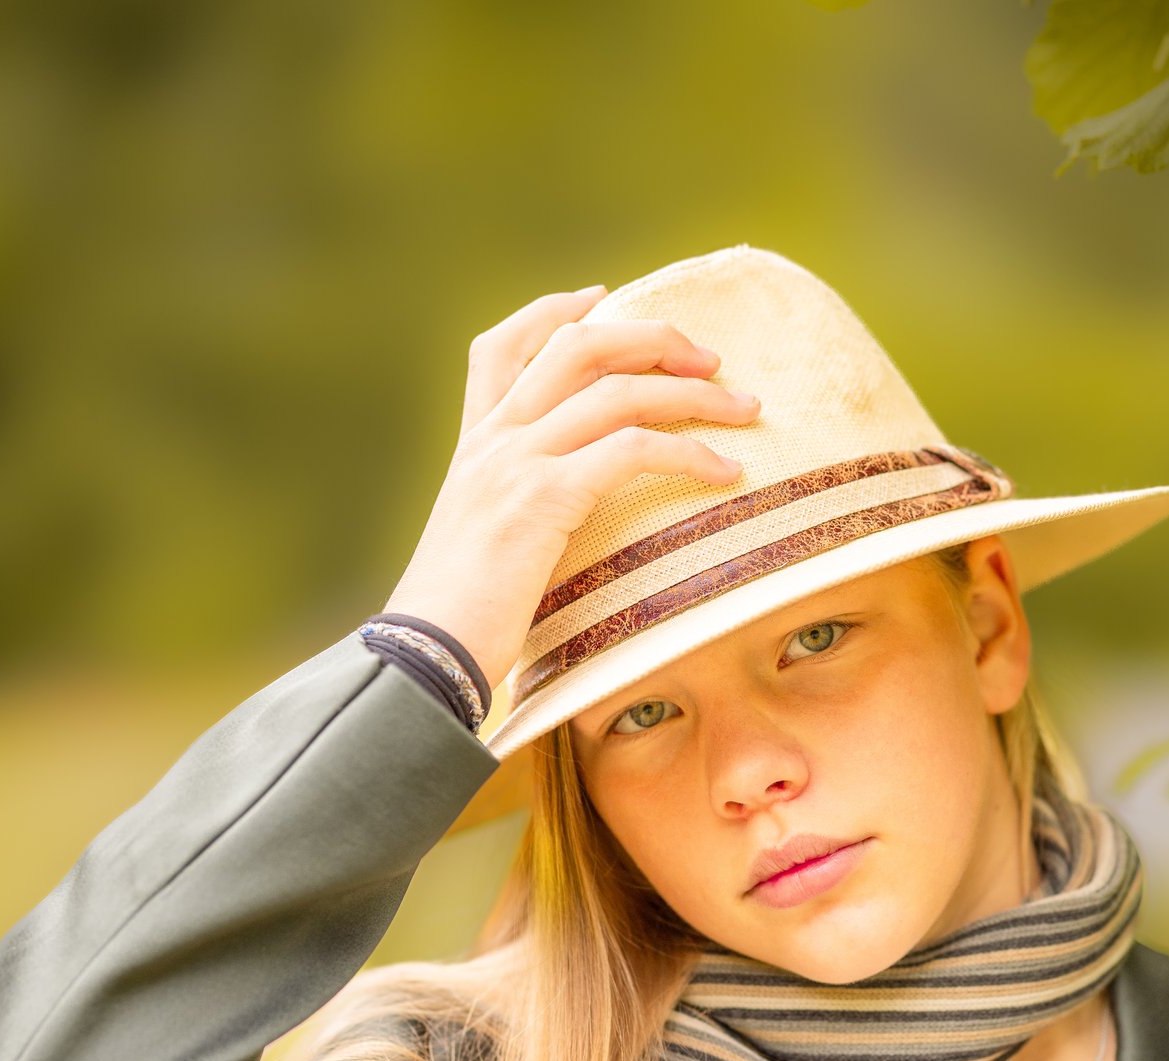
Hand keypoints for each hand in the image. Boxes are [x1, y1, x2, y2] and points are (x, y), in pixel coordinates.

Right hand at [383, 282, 762, 692]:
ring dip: (693, 393)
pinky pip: (632, 449)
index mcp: (474, 446)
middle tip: (710, 358)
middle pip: (576, 344)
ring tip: (744, 409)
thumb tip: (561, 525)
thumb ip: (517, 512)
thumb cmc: (459, 620)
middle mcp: (493, 440)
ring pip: (617, 390)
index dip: (552, 310)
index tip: (601, 296)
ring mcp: (515, 463)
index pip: (500, 348)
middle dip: (651, 338)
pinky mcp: (544, 497)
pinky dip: (689, 453)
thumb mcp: (483, 546)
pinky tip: (724, 473)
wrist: (424, 656)